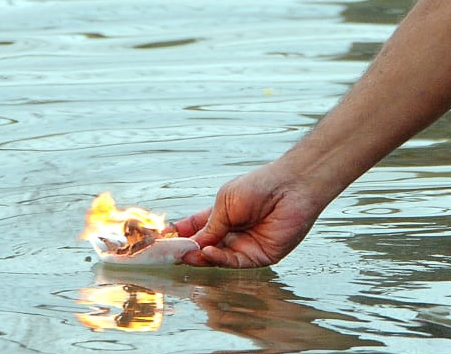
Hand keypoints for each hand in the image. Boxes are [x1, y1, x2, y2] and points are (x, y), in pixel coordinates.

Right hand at [169, 163, 324, 268]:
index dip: (178, 235)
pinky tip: (207, 251)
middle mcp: (231, 233)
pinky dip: (217, 259)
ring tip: (186, 253)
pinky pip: (232, 263)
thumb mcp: (226, 202)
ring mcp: (244, 246)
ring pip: (215, 259)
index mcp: (222, 215)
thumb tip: (189, 246)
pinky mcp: (258, 258)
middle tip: (168, 253)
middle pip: (203, 248)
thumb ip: (209, 226)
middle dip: (185, 250)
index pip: (195, 230)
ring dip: (199, 257)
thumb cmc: (259, 187)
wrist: (291, 187)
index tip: (159, 239)